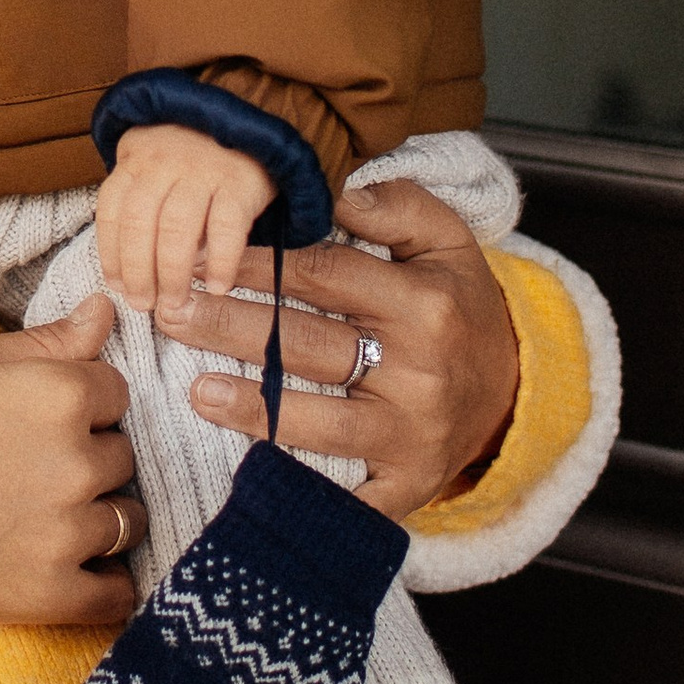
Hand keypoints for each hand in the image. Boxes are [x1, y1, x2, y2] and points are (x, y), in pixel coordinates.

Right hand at [0, 295, 144, 622]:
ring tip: (43, 519)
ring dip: (95, 518)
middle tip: (34, 469)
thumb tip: (107, 311)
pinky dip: (104, 585)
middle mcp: (77, 462)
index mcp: (61, 395)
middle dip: (87, 460)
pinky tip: (76, 571)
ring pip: (124, 521)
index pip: (115, 394)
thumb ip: (48, 340)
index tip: (46, 421)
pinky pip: (115, 594)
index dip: (83, 405)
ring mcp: (68, 531)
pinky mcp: (52, 591)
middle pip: (121, 457)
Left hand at [95, 122, 274, 332]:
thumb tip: (129, 271)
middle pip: (139, 224)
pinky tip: (217, 286)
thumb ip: (143, 202)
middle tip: (144, 305)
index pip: (111, 211)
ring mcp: (203, 168)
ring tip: (174, 303)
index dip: (111, 254)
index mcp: (137, 157)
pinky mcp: (241, 180)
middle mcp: (164, 160)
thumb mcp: (158, 163)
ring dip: (172, 275)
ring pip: (176, 230)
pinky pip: (226, 227)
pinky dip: (220, 261)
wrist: (254, 113)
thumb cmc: (198, 154)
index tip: (116, 287)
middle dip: (138, 272)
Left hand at [177, 178, 520, 522]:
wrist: (515, 395)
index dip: (256, 263)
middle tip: (168, 312)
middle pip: (308, 346)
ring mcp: (412, 433)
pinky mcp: (406, 484)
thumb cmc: (460, 309)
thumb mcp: (449, 243)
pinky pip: (348, 493)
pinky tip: (253, 476)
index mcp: (424, 304)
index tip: (200, 255)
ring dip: (253, 407)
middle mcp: (419, 371)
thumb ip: (398, 207)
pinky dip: (302, 490)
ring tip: (196, 390)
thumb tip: (338, 191)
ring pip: (320, 420)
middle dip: (230, 327)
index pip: (323, 276)